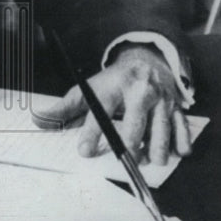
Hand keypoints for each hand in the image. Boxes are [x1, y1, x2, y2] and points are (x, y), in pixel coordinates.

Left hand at [33, 43, 191, 164]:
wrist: (146, 60)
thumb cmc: (113, 82)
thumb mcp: (88, 89)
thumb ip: (65, 107)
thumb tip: (38, 119)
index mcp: (114, 87)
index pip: (101, 112)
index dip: (92, 133)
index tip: (85, 151)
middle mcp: (139, 92)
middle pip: (135, 123)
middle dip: (129, 144)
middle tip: (123, 159)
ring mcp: (161, 100)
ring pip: (161, 129)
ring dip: (156, 149)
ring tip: (148, 160)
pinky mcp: (177, 107)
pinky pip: (182, 127)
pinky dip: (181, 142)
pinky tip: (176, 152)